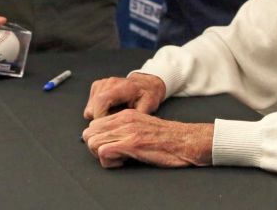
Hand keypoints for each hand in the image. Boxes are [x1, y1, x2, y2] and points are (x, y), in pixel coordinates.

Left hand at [82, 109, 213, 168]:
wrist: (187, 140)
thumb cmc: (168, 138)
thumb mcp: (143, 125)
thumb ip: (126, 128)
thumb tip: (109, 139)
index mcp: (126, 115)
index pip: (95, 124)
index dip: (98, 139)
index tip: (109, 147)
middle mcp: (125, 119)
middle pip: (90, 133)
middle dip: (95, 147)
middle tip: (111, 154)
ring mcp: (128, 131)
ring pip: (93, 142)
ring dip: (101, 155)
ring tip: (118, 158)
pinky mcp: (132, 143)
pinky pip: (104, 152)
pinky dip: (109, 162)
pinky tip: (123, 162)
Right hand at [84, 72, 165, 119]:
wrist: (145, 85)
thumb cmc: (147, 96)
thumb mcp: (147, 107)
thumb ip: (137, 118)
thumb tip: (128, 132)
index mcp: (124, 86)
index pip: (101, 100)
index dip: (101, 116)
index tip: (108, 127)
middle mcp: (110, 82)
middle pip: (94, 105)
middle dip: (100, 121)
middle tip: (112, 125)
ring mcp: (103, 83)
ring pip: (90, 107)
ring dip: (98, 117)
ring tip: (113, 117)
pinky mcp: (97, 86)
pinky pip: (90, 105)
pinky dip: (97, 112)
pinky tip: (109, 111)